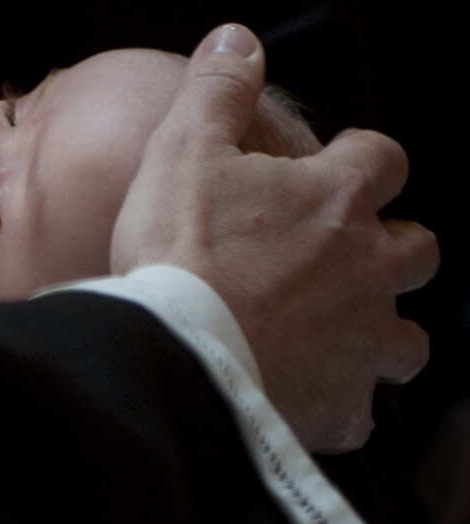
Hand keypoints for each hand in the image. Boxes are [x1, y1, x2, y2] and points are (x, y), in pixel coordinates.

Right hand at [110, 24, 438, 452]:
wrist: (175, 356)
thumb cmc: (180, 258)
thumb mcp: (183, 150)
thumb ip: (218, 90)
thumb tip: (237, 42)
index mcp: (337, 201)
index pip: (385, 160)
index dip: (364, 159)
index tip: (338, 168)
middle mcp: (367, 270)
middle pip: (417, 250)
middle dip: (390, 247)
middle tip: (343, 253)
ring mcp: (361, 342)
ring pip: (408, 340)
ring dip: (382, 330)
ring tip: (339, 328)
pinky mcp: (340, 406)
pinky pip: (360, 410)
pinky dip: (340, 400)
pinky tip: (307, 392)